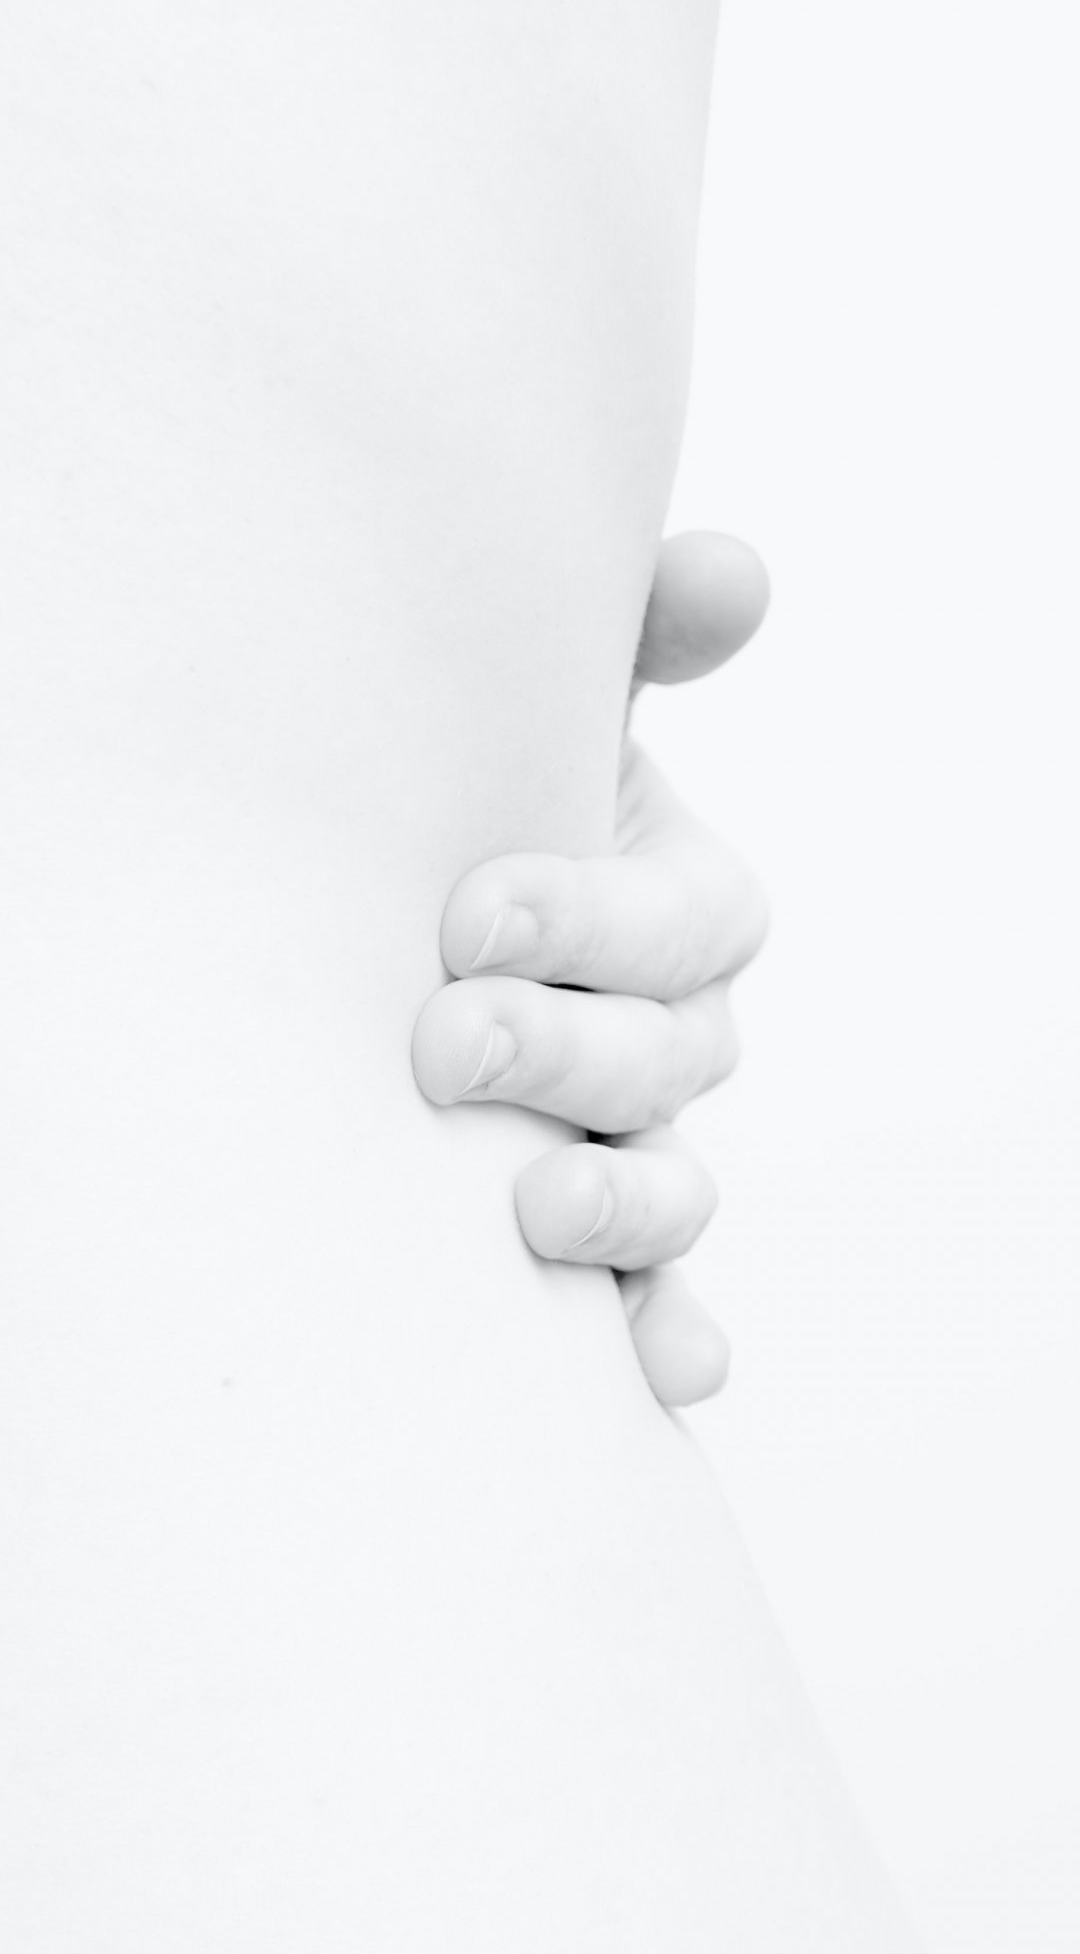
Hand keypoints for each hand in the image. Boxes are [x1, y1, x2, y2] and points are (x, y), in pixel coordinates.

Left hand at [412, 531, 769, 1408]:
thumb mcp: (536, 709)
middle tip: (443, 1042)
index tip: (473, 913)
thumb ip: (637, 638)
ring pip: (673, 1190)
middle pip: (673, 1062)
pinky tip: (657, 1377)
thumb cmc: (464, 796)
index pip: (690, 923)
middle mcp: (672, 1032)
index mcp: (677, 905)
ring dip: (620, 1210)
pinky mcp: (589, 1241)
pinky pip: (653, 1300)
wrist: (389, 912)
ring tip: (529, 1213)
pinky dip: (662, 1338)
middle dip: (568, 1056)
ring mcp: (635, 1144)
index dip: (599, 922)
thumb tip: (732, 575)